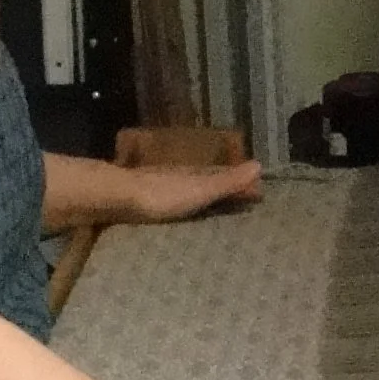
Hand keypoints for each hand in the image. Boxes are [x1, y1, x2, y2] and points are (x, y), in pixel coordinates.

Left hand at [122, 157, 261, 223]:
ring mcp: (163, 188)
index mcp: (197, 175)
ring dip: (207, 199)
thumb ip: (227, 181)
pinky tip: (185, 215)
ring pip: (192, 192)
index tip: (260, 194)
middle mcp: (182, 178)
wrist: (117, 198)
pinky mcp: (147, 201)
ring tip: (220, 210)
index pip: (226, 178)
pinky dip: (188, 206)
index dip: (243, 185)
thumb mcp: (200, 189)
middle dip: (227, 191)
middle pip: (210, 184)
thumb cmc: (163, 195)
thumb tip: (259, 165)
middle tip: (245, 202)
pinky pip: (176, 202)